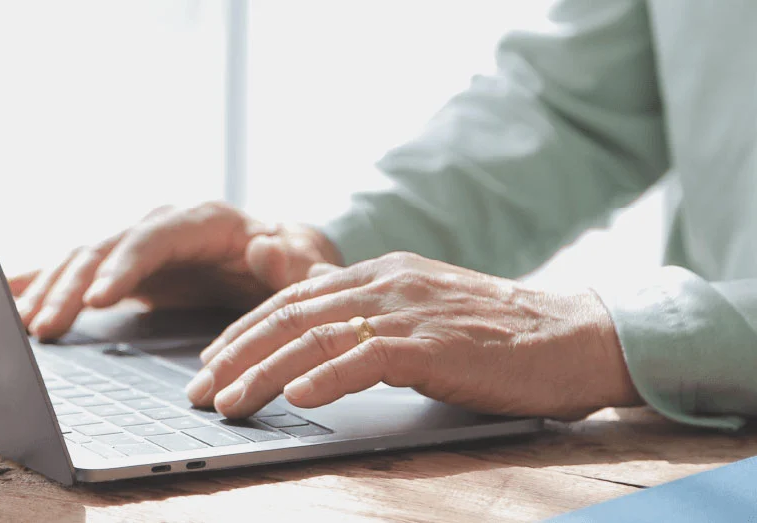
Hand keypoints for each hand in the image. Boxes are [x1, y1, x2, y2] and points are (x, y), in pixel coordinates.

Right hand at [9, 202, 341, 339]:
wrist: (280, 259)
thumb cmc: (294, 263)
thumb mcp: (308, 263)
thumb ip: (297, 262)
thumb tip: (267, 246)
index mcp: (205, 221)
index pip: (155, 236)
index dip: (123, 265)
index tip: (98, 298)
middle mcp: (163, 226)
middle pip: (107, 248)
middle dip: (72, 286)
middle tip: (44, 327)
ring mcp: (138, 245)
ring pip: (83, 260)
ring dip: (49, 290)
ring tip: (21, 325)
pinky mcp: (122, 268)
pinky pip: (75, 270)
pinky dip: (41, 281)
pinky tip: (7, 297)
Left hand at [188, 251, 642, 419]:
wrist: (574, 336)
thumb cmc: (495, 336)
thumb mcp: (417, 315)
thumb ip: (363, 317)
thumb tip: (307, 340)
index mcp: (377, 274)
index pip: (291, 300)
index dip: (243, 332)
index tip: (210, 363)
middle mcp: (384, 283)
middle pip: (290, 316)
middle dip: (235, 355)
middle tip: (199, 391)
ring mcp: (409, 310)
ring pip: (315, 338)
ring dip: (263, 373)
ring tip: (228, 402)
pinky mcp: (435, 344)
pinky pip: (367, 358)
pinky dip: (327, 378)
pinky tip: (297, 397)